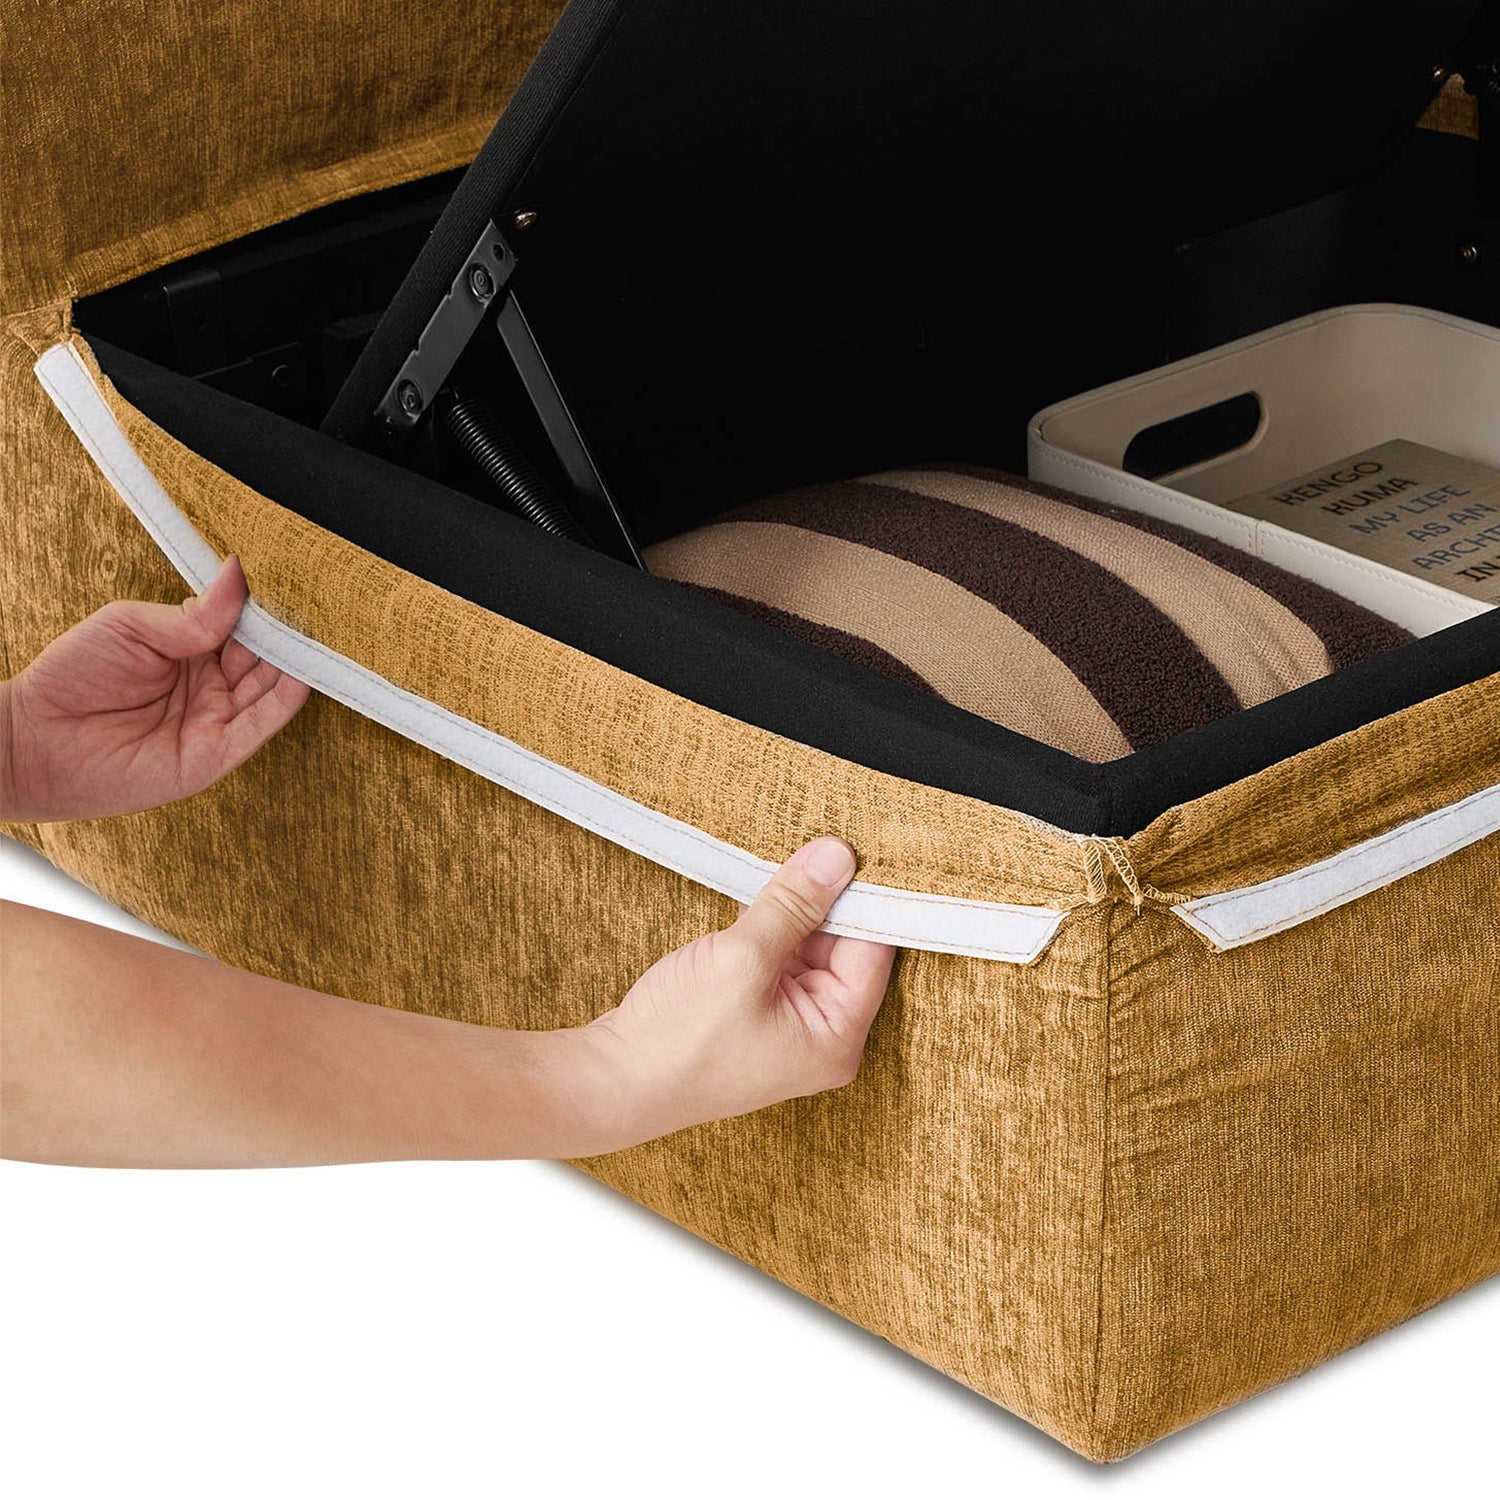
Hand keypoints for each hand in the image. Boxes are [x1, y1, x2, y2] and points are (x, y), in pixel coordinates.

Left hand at [1, 557, 308, 821]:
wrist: (35, 740)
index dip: (264, 604)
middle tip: (314, 601)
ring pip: (271, 685)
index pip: (241, 623)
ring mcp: (215, 718)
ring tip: (319, 631)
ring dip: (297, 660)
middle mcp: (209, 684)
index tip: (290, 577)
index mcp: (190, 649)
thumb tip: (238, 575)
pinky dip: (288, 699)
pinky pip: (262, 723)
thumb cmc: (71, 678)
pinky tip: (304, 672)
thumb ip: (191, 615)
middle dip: (287, 629)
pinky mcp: (216, 752)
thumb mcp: (131, 626)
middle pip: (265, 653)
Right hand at [582, 837, 896, 1146]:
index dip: (861, 898)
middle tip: (804, 850)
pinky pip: (779, 957)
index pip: (873, 951)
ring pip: (809, 947)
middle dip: (822, 901)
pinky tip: (750, 899)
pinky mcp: (757, 1011)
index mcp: (837, 1037)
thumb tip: (839, 857)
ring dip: (791, 910)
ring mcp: (789, 1025)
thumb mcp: (742, 959)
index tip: (845, 848)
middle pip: (844, 948)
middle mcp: (823, 1035)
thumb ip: (794, 904)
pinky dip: (768, 927)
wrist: (612, 1081)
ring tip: (772, 873)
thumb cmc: (679, 1040)